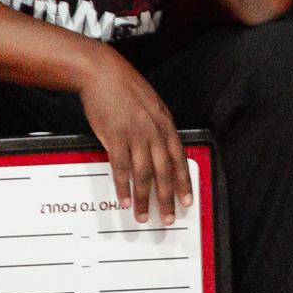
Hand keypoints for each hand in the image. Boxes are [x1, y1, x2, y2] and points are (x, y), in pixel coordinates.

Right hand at [76, 54, 185, 224]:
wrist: (104, 74)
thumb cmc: (127, 89)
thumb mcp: (152, 106)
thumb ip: (158, 128)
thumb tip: (162, 149)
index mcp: (166, 124)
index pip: (180, 158)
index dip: (185, 181)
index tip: (188, 200)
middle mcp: (154, 131)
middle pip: (165, 171)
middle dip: (168, 197)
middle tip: (169, 218)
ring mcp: (135, 134)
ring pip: (144, 174)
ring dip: (144, 198)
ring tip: (143, 216)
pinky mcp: (114, 137)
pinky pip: (121, 167)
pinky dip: (123, 186)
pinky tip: (124, 200)